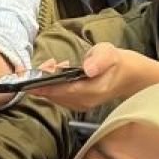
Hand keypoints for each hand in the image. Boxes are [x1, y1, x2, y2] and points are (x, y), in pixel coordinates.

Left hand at [29, 42, 143, 110]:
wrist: (128, 76)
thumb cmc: (116, 62)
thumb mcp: (110, 53)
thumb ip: (99, 59)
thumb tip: (88, 69)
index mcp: (94, 91)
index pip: (64, 91)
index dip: (46, 87)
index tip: (30, 81)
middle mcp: (85, 102)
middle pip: (56, 95)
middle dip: (42, 84)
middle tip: (33, 72)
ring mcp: (81, 105)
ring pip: (56, 98)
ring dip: (45, 86)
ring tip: (41, 72)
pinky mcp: (77, 104)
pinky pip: (59, 98)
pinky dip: (51, 88)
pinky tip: (48, 77)